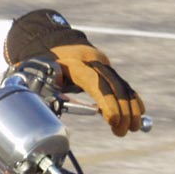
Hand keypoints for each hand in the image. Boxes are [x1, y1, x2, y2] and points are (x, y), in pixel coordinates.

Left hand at [4, 10, 145, 136]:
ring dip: (131, 108)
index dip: (107, 102)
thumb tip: (41, 113)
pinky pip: (122, 84)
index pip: (95, 82)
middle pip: (114, 85)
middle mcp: (92, 61)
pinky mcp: (106, 68)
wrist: (48, 42)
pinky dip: (132, 99)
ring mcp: (101, 63)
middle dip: (122, 110)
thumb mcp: (36, 75)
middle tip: (122, 131)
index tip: (113, 121)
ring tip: (134, 128)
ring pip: (122, 85)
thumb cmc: (39, 64)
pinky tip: (139, 113)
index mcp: (73, 63)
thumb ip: (40, 91)